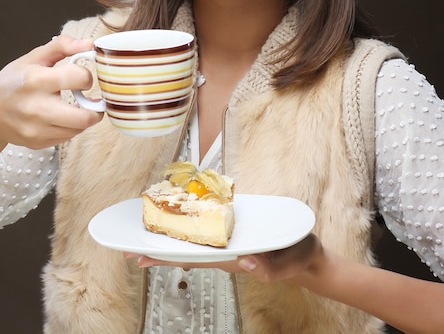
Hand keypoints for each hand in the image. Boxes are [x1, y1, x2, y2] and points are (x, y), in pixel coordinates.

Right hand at [0, 35, 102, 148]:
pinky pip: (68, 137)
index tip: (82, 77)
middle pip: (85, 116)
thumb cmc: (14, 81)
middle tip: (93, 100)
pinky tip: (63, 117)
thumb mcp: (34, 57)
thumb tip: (90, 44)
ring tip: (76, 107)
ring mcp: (37, 129)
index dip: (86, 76)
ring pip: (79, 129)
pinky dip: (71, 127)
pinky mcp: (38, 143)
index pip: (80, 78)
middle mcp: (37, 108)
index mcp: (37, 81)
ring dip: (84, 117)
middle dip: (96, 107)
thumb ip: (63, 46)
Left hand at [123, 234, 321, 276]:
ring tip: (145, 231)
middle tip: (127, 245)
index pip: (190, 258)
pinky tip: (181, 220)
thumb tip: (247, 263)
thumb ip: (272, 267)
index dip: (164, 256)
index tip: (137, 255)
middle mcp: (225, 252)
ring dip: (170, 236)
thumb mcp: (289, 262)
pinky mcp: (237, 233)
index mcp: (231, 259)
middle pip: (185, 250)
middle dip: (158, 247)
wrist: (308, 256)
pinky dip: (191, 225)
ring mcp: (230, 243)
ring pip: (194, 241)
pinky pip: (208, 230)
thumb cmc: (298, 258)